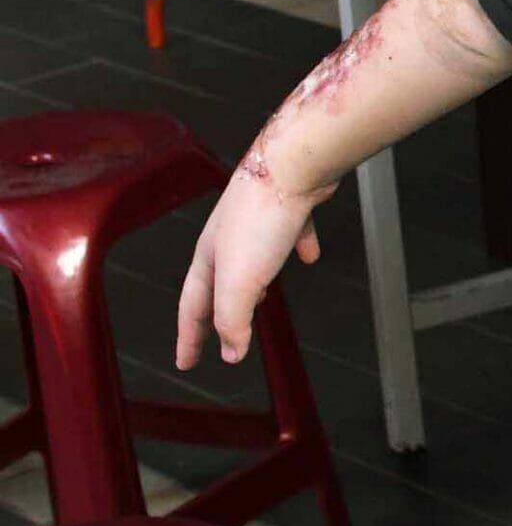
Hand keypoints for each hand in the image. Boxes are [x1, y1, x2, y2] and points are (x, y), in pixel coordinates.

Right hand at [176, 162, 330, 369]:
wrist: (295, 163)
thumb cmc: (261, 217)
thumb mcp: (239, 281)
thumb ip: (232, 318)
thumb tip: (232, 353)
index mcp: (210, 259)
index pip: (193, 309)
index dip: (189, 339)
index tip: (187, 362)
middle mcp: (230, 239)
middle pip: (219, 285)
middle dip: (217, 314)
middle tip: (218, 338)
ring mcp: (260, 221)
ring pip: (254, 260)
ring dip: (254, 283)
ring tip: (261, 301)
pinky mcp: (291, 207)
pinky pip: (293, 232)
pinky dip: (299, 246)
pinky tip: (310, 255)